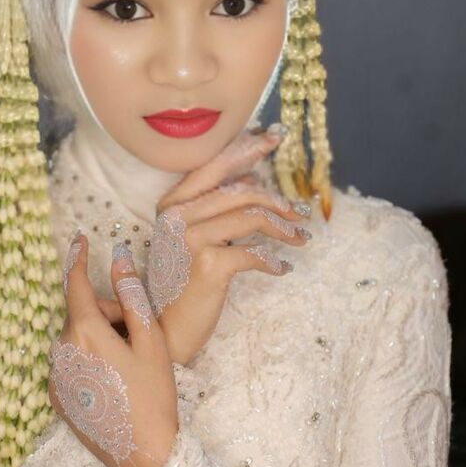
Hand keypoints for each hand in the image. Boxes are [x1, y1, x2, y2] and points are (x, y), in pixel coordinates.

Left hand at [48, 231, 177, 466]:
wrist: (144, 455)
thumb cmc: (153, 394)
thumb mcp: (150, 338)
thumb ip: (131, 293)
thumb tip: (119, 256)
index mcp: (85, 332)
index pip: (74, 283)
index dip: (78, 257)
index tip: (81, 238)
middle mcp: (62, 350)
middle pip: (82, 312)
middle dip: (107, 312)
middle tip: (136, 334)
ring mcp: (56, 376)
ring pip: (77, 336)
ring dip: (99, 336)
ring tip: (128, 362)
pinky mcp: (56, 396)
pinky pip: (71, 360)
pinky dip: (89, 358)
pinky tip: (113, 378)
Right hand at [147, 124, 312, 365]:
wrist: (165, 330)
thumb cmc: (182, 284)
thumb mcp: (192, 238)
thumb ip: (216, 208)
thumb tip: (253, 180)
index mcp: (172, 204)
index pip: (215, 165)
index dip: (248, 148)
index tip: (277, 136)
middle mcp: (177, 215)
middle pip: (240, 189)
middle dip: (277, 198)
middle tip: (301, 209)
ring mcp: (190, 237)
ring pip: (251, 216)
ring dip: (283, 228)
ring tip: (299, 238)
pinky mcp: (207, 264)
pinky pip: (254, 252)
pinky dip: (274, 260)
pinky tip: (282, 267)